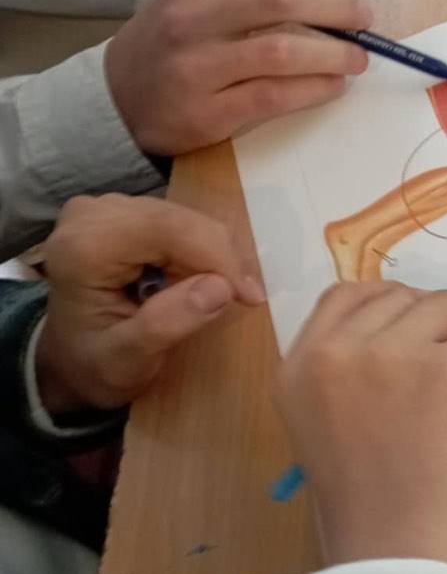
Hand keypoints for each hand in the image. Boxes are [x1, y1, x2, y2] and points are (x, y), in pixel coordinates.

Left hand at [36, 195, 263, 416]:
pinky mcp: (120, 211)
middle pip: (178, 220)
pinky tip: (193, 280)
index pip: (166, 230)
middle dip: (218, 259)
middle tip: (239, 300)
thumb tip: (220, 287)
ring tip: (211, 295)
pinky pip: (178, 220)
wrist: (70, 358)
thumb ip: (166, 325)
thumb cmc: (95, 365)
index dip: (216, 256)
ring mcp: (105, 208)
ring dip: (210, 257)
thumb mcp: (127, 362)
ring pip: (184, 217)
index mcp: (83, 249)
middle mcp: (90, 216)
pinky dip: (198, 251)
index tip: (249, 296)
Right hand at [106, 0, 373, 158]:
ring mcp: (196, 65)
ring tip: (357, 60)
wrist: (114, 101)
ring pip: (281, 49)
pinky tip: (333, 87)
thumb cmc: (168, 47)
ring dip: (332, 54)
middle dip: (336, 10)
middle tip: (365, 23)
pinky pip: (274, 95)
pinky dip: (313, 89)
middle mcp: (191, 17)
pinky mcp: (206, 112)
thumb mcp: (192, 2)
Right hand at [277, 282, 446, 568]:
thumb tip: (405, 341)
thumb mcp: (327, 429)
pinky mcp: (442, 371)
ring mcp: (389, 356)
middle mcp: (335, 352)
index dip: (387, 298)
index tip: (418, 307)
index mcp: (298, 368)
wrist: (394, 552)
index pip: (342, 298)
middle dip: (436, 307)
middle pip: (397, 297)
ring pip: (444, 308)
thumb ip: (348, 380)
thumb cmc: (365, 509)